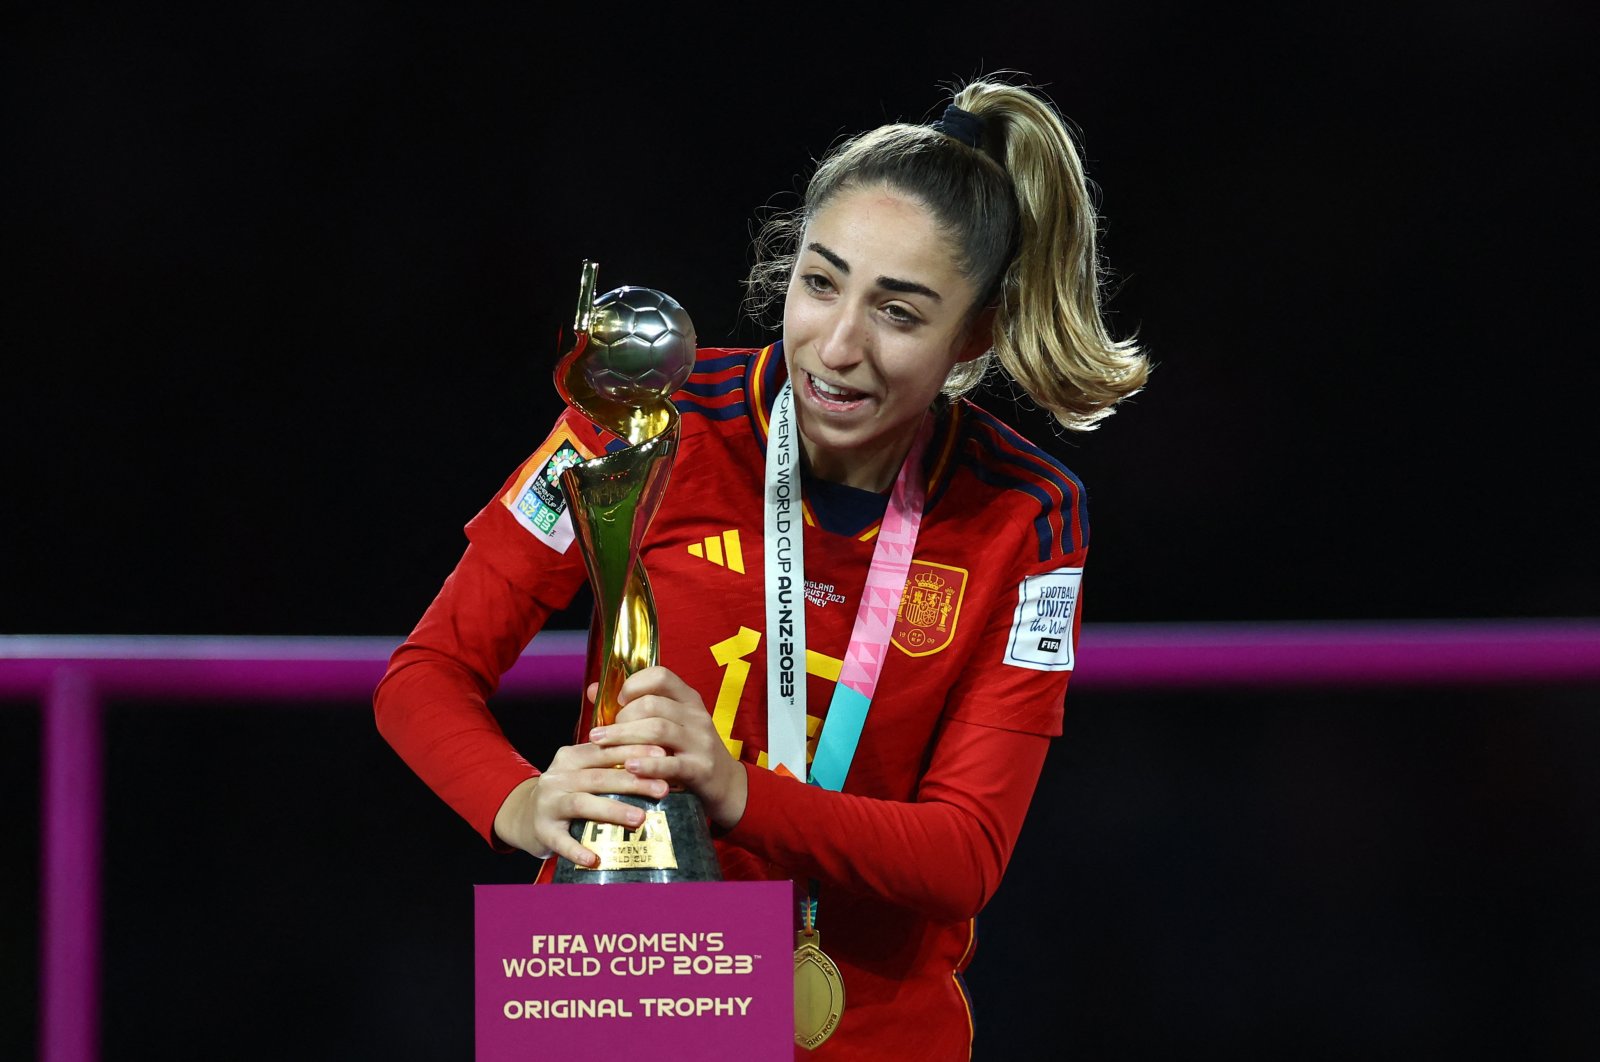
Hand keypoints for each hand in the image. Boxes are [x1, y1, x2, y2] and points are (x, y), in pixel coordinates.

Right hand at [492, 738, 670, 866]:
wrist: (523, 816)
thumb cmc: (566, 793)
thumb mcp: (581, 772)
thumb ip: (609, 766)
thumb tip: (658, 765)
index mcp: (570, 757)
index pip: (605, 750)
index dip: (634, 751)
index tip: (662, 755)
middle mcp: (557, 777)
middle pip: (599, 776)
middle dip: (633, 781)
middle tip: (662, 788)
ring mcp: (547, 803)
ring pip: (582, 803)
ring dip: (612, 810)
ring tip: (639, 818)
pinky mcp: (542, 830)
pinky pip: (561, 841)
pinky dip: (577, 850)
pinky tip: (595, 859)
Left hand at [588, 666, 748, 830]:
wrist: (726, 785)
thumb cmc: (687, 751)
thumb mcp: (669, 724)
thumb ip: (634, 706)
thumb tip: (593, 690)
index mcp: (688, 699)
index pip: (661, 675)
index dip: (634, 684)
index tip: (617, 702)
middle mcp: (696, 715)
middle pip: (653, 704)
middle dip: (621, 717)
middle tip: (602, 734)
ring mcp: (700, 741)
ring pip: (658, 729)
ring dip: (625, 737)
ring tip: (602, 746)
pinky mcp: (701, 768)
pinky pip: (671, 763)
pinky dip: (648, 764)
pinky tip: (630, 767)